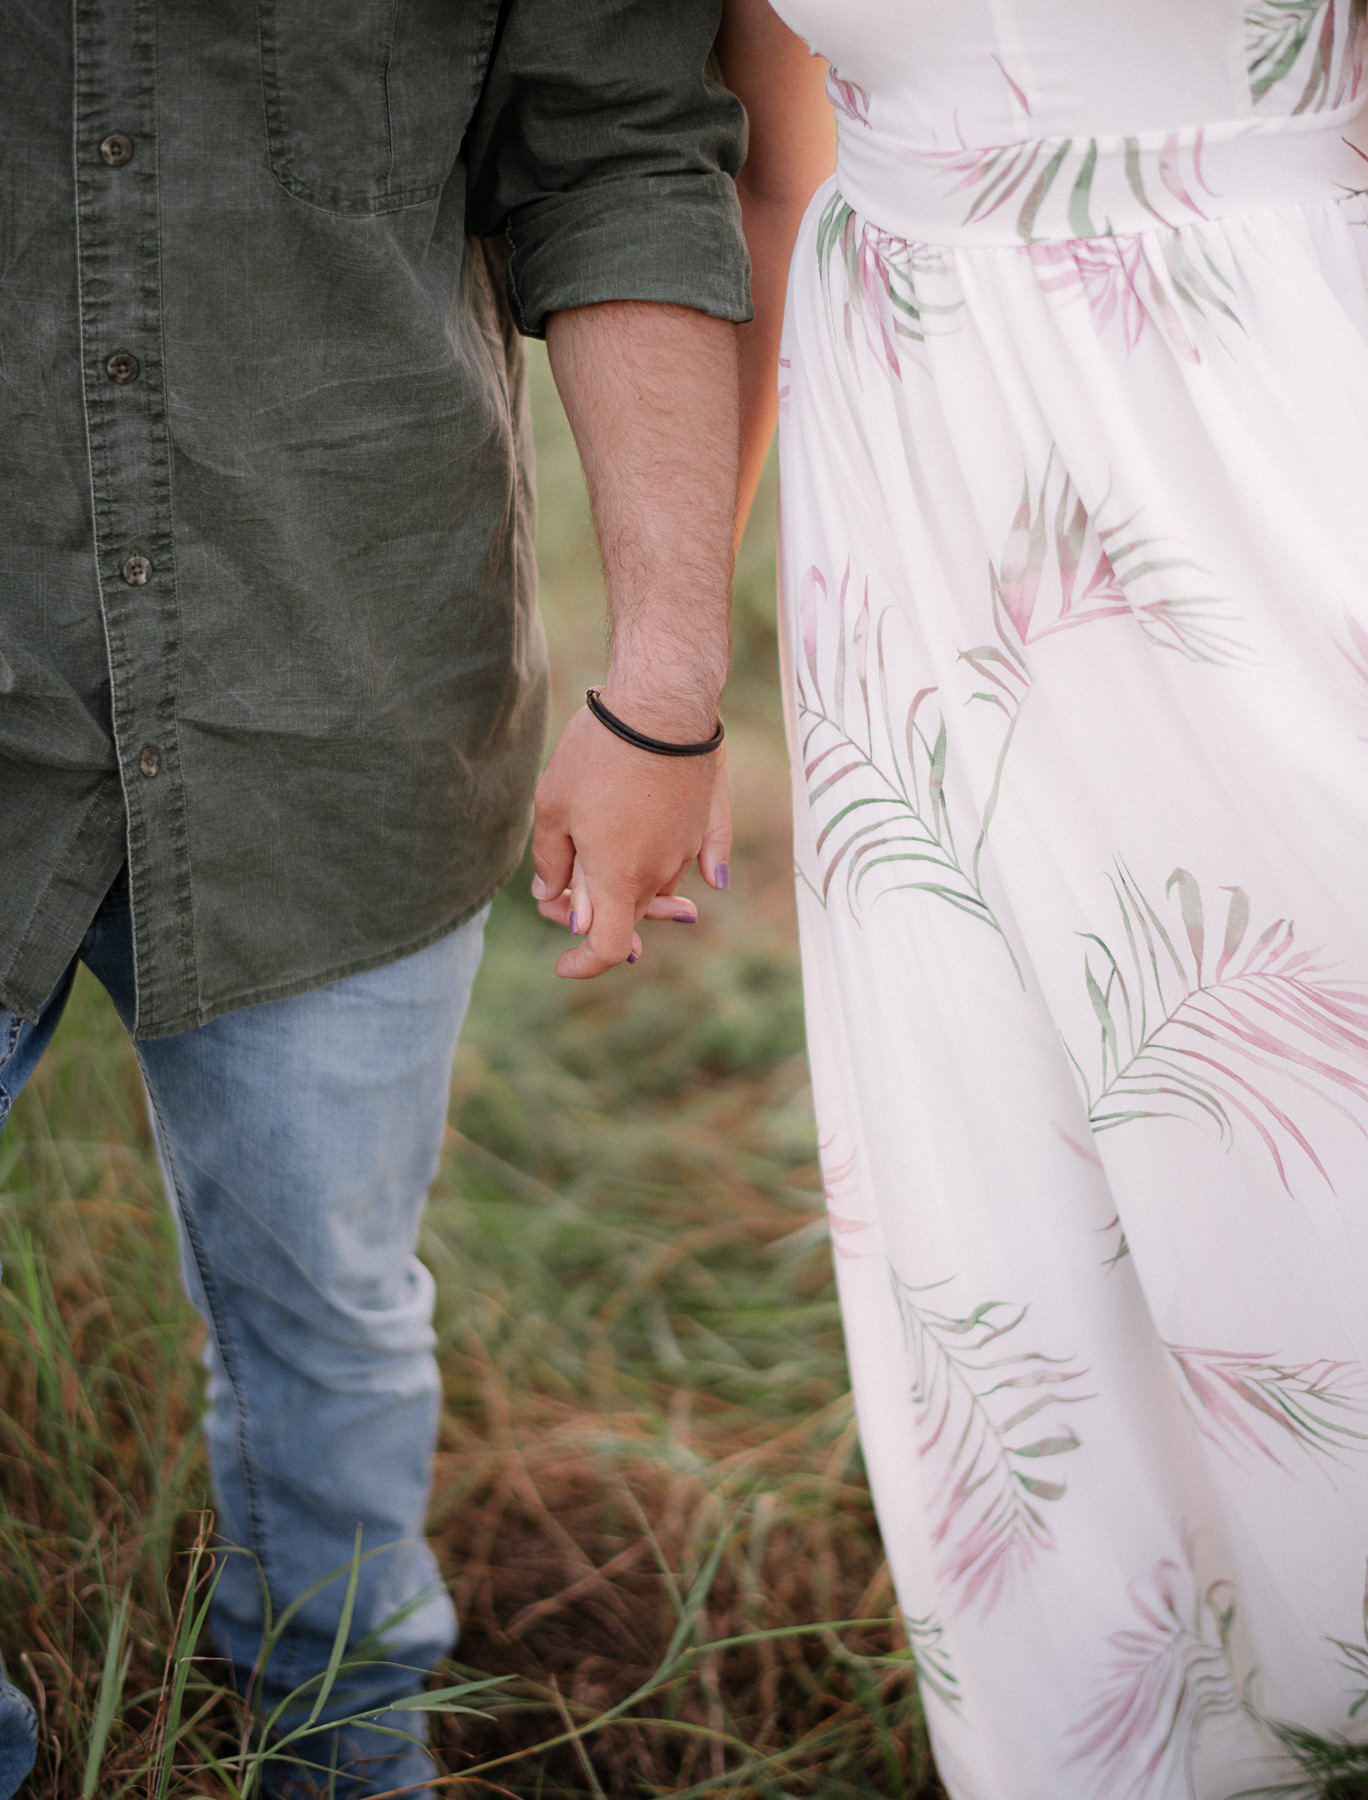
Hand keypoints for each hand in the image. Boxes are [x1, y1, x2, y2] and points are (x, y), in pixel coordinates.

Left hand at [530, 707, 731, 976]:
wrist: (662, 703)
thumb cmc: (600, 753)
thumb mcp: (553, 806)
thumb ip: (552, 861)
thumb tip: (553, 895)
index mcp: (621, 878)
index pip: (607, 947)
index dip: (583, 964)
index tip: (563, 962)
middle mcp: (661, 872)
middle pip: (630, 914)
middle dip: (596, 911)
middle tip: (558, 889)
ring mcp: (691, 848)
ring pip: (659, 884)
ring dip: (631, 884)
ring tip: (601, 854)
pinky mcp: (710, 821)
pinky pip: (705, 859)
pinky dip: (694, 873)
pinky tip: (706, 883)